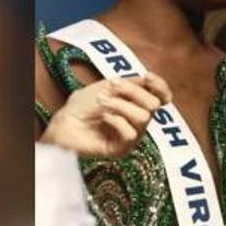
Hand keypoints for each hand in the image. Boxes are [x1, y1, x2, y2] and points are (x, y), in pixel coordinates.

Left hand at [40, 75, 172, 157]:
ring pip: (144, 118)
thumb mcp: (108, 86)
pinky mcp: (122, 148)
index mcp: (137, 104)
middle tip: (112, 87)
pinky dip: (116, 121)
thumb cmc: (82, 105)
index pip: (162, 96)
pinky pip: (130, 134)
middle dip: (133, 92)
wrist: (64, 122)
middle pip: (154, 104)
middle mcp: (138, 120)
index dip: (160, 86)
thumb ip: (131, 83)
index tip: (147, 77)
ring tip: (102, 102)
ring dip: (121, 106)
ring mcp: (132, 134)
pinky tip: (103, 118)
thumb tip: (148, 80)